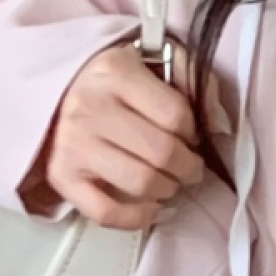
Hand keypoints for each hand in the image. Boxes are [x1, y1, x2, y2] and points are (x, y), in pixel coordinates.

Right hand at [22, 44, 204, 229]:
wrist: (55, 91)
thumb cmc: (115, 78)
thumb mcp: (155, 57)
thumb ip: (194, 80)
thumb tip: (221, 125)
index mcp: (115, 72)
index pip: (175, 114)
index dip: (195, 130)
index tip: (193, 135)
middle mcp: (89, 108)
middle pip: (162, 152)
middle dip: (189, 166)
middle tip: (192, 166)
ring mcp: (73, 145)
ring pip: (141, 183)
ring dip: (169, 189)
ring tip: (173, 182)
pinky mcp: (61, 177)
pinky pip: (106, 212)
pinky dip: (139, 217)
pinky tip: (156, 209)